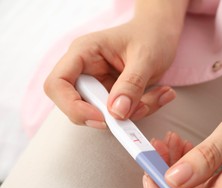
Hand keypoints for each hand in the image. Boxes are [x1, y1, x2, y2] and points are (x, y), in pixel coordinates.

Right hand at [44, 11, 181, 127]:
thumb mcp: (145, 57)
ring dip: (135, 112)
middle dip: (109, 114)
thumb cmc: (150, 36)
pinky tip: (162, 93)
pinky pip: (123, 114)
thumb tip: (117, 113)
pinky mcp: (113, 97)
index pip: (57, 84)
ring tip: (161, 93)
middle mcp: (85, 71)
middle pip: (77, 106)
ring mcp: (99, 86)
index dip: (72, 106)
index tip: (102, 117)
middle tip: (139, 107)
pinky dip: (144, 109)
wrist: (160, 33)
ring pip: (104, 115)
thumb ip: (131, 85)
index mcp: (83, 53)